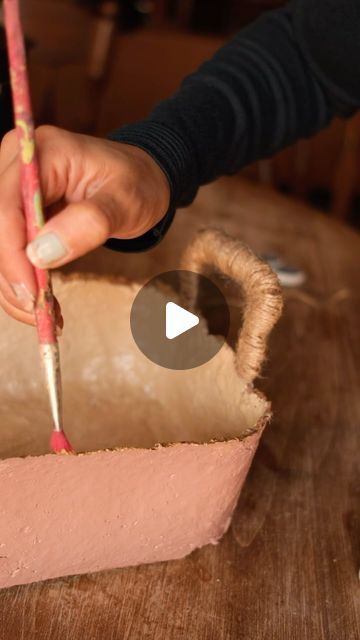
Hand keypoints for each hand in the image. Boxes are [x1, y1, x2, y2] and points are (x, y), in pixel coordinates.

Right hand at [0, 125, 169, 326]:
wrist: (139, 179)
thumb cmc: (136, 184)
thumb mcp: (126, 202)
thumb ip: (89, 223)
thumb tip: (41, 254)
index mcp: (42, 152)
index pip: (7, 207)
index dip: (12, 255)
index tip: (32, 295)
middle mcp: (17, 165)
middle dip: (13, 278)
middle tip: (41, 315)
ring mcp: (12, 188)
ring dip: (15, 287)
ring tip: (47, 316)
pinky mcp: (15, 211)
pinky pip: (8, 251)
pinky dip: (22, 281)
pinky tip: (45, 304)